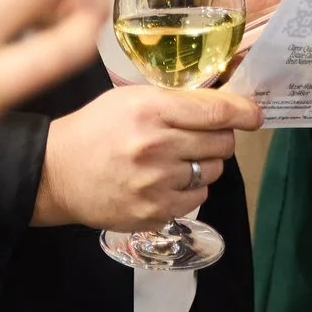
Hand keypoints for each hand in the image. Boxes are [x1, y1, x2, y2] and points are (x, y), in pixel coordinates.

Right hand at [33, 84, 261, 229]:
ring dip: (206, 164)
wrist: (56, 174)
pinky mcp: (154, 212)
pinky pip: (197, 199)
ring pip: (213, 172)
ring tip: (180, 159)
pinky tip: (169, 181)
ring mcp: (156, 183)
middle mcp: (156, 146)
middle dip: (221, 137)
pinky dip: (192, 189)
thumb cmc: (96, 129)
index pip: (215, 112)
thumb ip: (175, 101)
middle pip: (222, 143)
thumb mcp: (131, 99)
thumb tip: (224, 105)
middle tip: (204, 136)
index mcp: (150, 110)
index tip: (254, 115)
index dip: (242, 112)